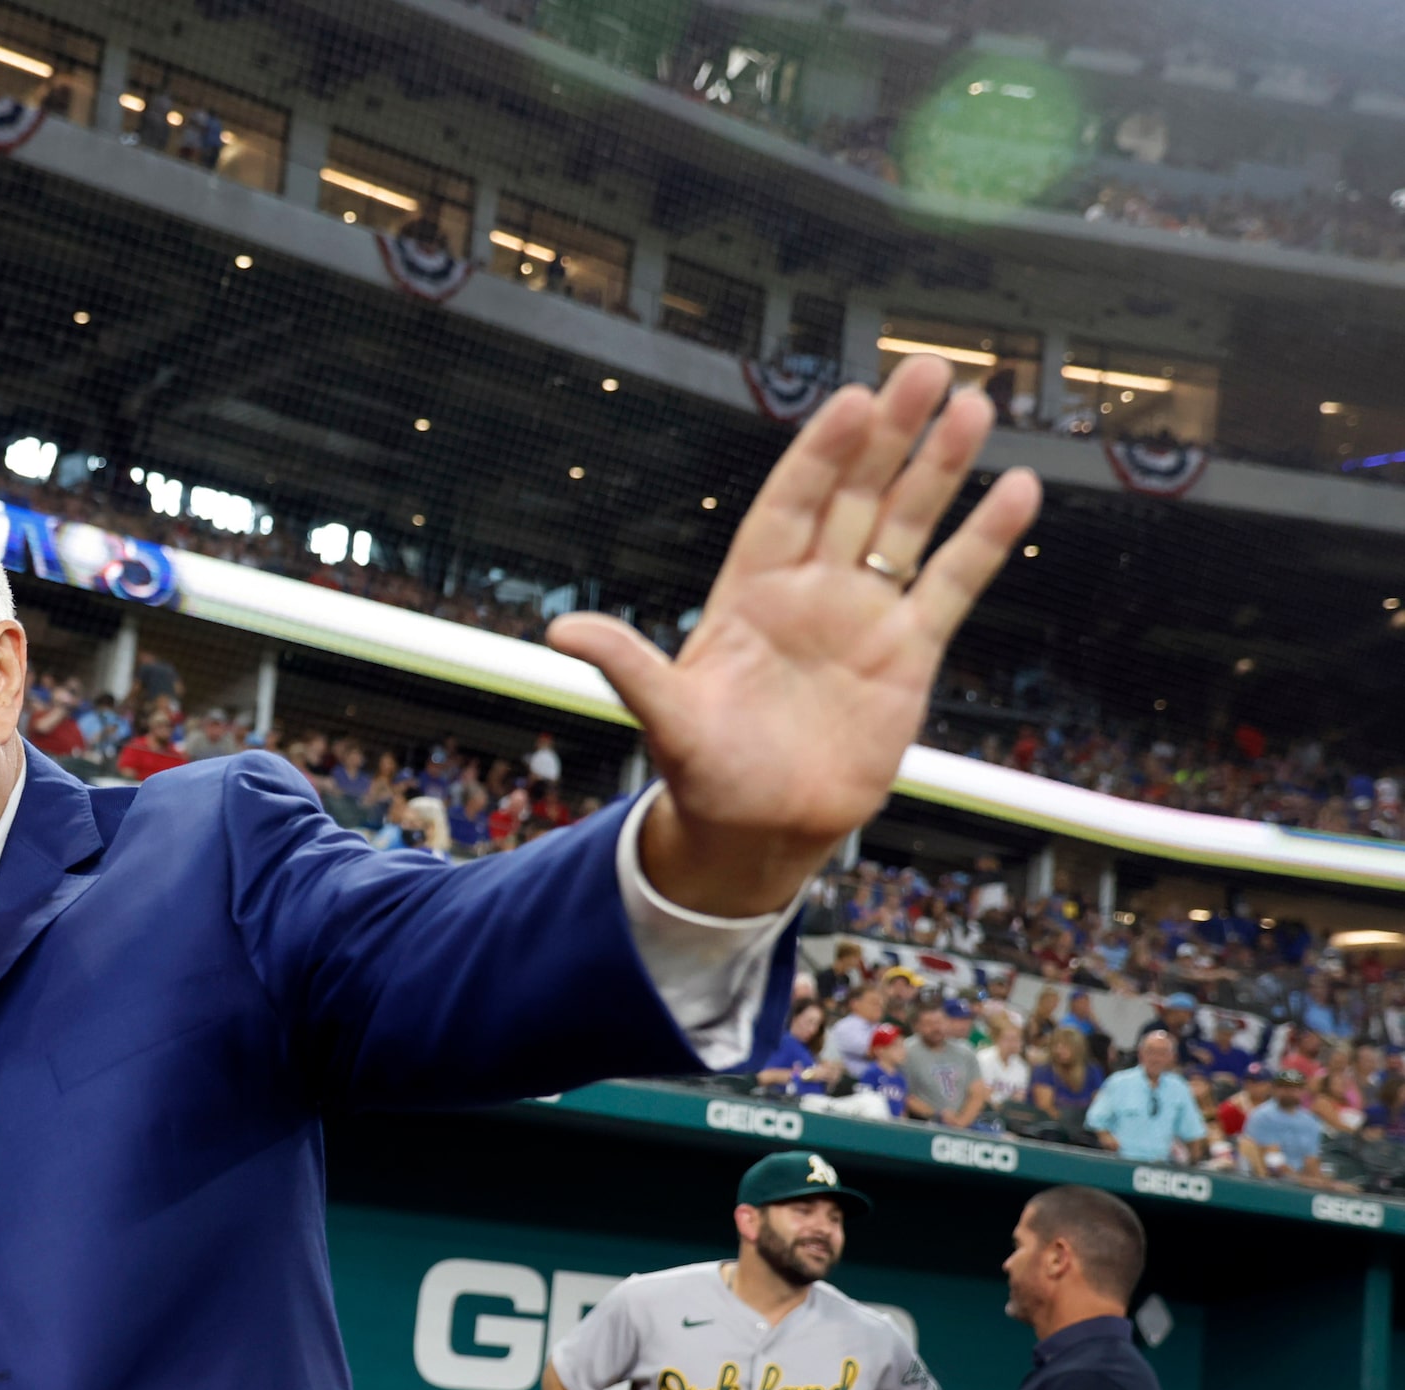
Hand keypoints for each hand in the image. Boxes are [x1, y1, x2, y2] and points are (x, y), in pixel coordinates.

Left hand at [551, 353, 1041, 915]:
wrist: (762, 831)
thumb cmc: (707, 774)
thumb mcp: (666, 718)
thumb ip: (627, 667)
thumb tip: (562, 631)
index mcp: (749, 593)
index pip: (788, 505)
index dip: (819, 456)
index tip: (850, 403)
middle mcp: (809, 592)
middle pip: (854, 496)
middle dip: (888, 435)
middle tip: (925, 371)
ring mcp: (862, 616)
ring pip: (906, 525)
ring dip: (939, 469)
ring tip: (974, 406)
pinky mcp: (907, 652)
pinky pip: (950, 585)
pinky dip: (983, 540)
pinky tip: (1015, 490)